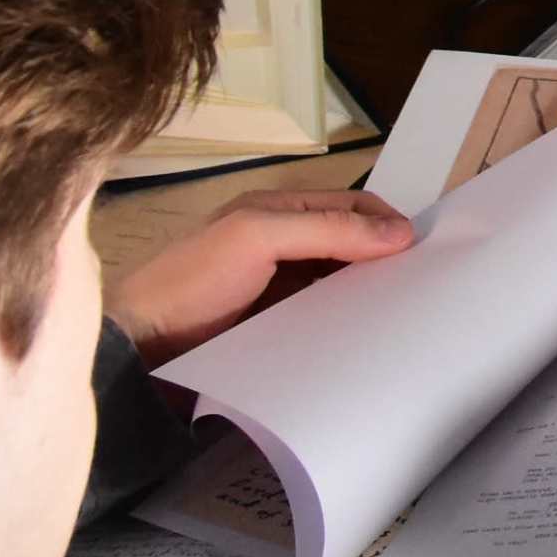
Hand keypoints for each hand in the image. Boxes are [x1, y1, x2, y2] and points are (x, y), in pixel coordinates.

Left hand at [110, 187, 414, 362]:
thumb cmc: (189, 281)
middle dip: (382, 260)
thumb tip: (401, 232)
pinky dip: (342, 328)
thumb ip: (328, 228)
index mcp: (276, 212)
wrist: (135, 351)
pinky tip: (362, 342)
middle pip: (348, 246)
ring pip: (335, 287)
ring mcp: (273, 291)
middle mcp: (279, 247)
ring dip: (363, 298)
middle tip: (420, 287)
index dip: (386, 221)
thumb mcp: (258, 238)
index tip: (421, 250)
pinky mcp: (269, 331)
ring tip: (400, 319)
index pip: (350, 206)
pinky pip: (318, 323)